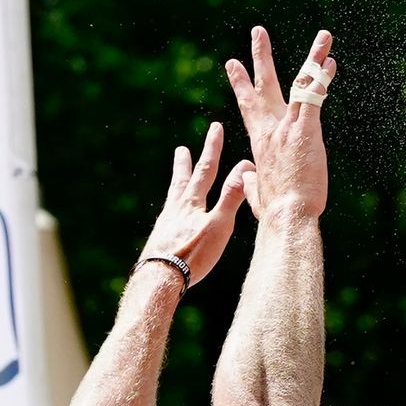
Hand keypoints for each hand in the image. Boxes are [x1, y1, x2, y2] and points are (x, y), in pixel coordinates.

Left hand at [139, 122, 249, 288]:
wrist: (161, 278)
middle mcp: (176, 209)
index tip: (215, 127)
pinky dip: (173, 212)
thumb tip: (244, 167)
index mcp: (192, 202)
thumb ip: (231, 197)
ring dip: (177, 186)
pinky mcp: (161, 240)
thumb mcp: (219, 225)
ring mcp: (166, 224)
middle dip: (186, 163)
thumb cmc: (193, 254)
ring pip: (173, 198)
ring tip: (176, 181)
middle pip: (182, 180)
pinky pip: (169, 219)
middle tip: (182, 150)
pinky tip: (172, 220)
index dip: (212, 148)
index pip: (206, 169)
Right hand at [226, 22, 334, 223]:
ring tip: (323, 36)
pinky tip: (329, 60)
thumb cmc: (274, 212)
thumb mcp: (256, 195)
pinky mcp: (305, 129)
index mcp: (260, 142)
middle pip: (264, 86)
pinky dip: (321, 77)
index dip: (242, 85)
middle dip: (261, 58)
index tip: (233, 65)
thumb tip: (248, 176)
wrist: (286, 216)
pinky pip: (314, 95)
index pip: (249, 107)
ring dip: (311, 57)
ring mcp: (288, 126)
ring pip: (298, 83)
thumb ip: (250, 182)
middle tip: (258, 32)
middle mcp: (271, 128)